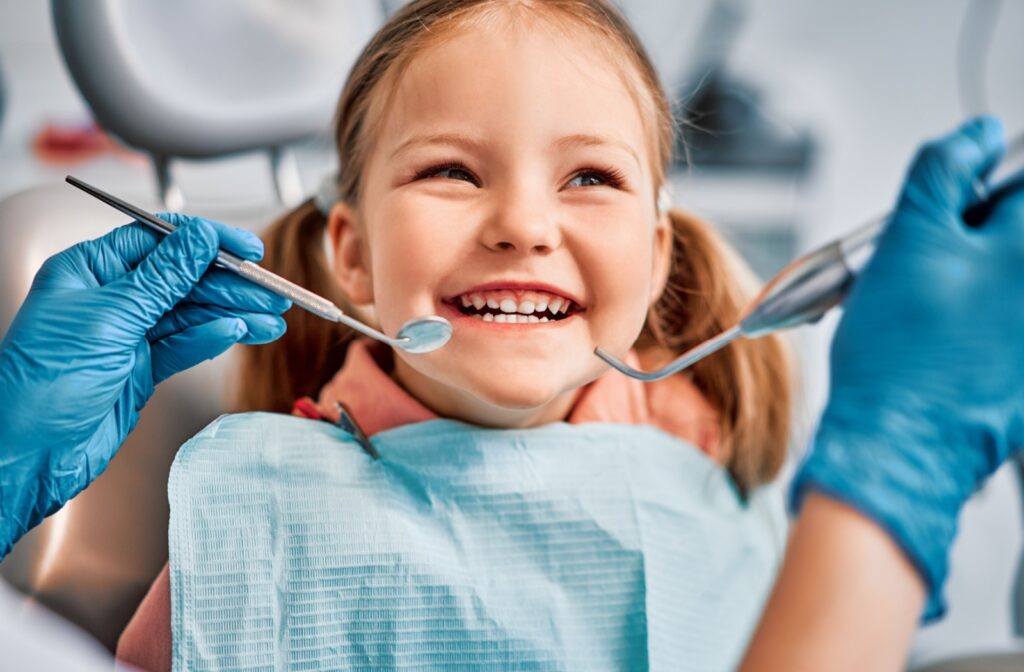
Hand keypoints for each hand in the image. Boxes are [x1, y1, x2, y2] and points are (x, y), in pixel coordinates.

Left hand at [0, 215, 289, 554]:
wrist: (29, 454)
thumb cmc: (42, 385)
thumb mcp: (111, 319)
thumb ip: (162, 278)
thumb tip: (199, 239)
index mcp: (89, 271)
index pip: (159, 240)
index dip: (206, 241)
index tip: (246, 247)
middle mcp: (109, 299)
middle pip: (183, 279)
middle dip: (230, 285)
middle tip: (270, 293)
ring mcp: (127, 335)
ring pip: (191, 315)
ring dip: (232, 316)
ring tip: (269, 321)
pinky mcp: (141, 368)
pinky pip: (185, 345)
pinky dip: (212, 339)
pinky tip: (238, 335)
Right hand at [791, 116, 1023, 619]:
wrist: (900, 444)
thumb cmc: (899, 353)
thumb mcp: (908, 237)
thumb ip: (945, 170)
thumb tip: (977, 135)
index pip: (1019, 180)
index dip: (980, 187)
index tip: (952, 209)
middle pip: (1009, 235)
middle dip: (975, 235)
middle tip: (930, 263)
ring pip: (1000, 282)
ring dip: (971, 280)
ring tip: (929, 310)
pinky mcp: (1022, 371)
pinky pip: (999, 327)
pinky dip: (975, 325)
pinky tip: (942, 345)